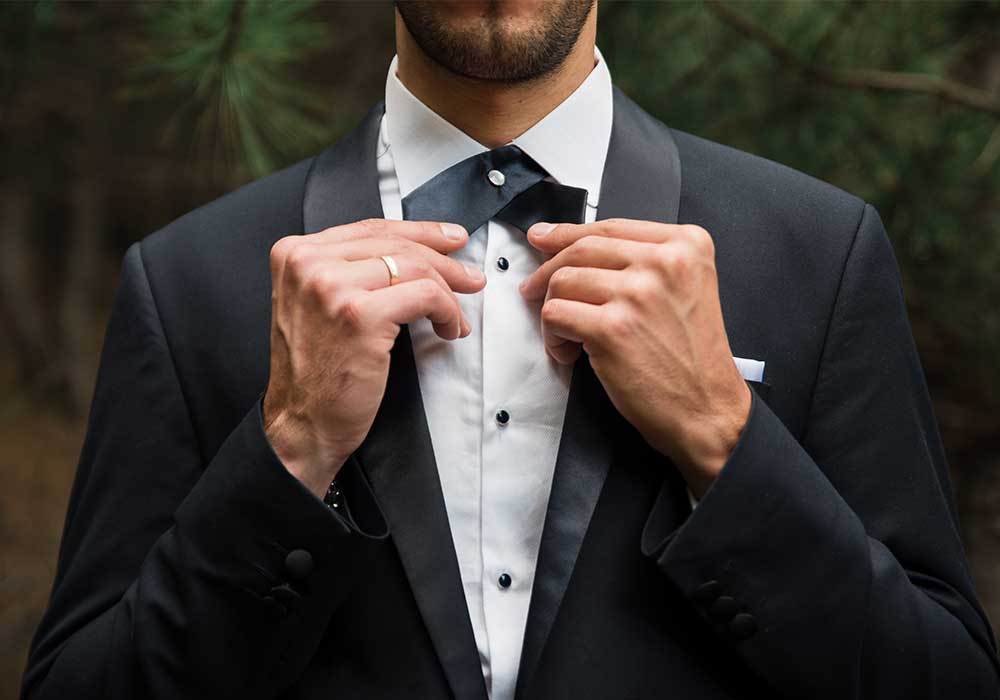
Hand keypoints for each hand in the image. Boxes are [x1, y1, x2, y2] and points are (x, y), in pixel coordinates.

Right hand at [263, 218, 485, 497]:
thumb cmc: (318, 371)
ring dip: (448, 293)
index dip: (419, 231)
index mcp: (295, 254)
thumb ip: (350, 271)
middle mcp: (308, 263)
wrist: (302, 422)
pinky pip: (425, 296)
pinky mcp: (358, 315)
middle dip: (444, 260)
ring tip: (457, 316)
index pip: (370, 228)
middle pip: (395, 244)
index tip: (450, 239)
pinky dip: (448, 312)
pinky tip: (450, 329)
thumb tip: (414, 249)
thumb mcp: (319, 304)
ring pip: (415, 267)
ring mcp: (331, 287)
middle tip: (471, 277)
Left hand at [518, 219, 750, 497]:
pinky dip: (553, 335)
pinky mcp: (613, 328)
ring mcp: (638, 293)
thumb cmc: (692, 358)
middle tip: (532, 289)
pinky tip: (569, 352)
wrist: (707, 408)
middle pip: (581, 250)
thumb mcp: (684, 289)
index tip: (543, 237)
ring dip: (552, 311)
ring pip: (562, 281)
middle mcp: (664, 262)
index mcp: (686, 245)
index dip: (567, 232)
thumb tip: (572, 246)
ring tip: (567, 337)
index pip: (610, 227)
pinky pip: (556, 314)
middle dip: (547, 271)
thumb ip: (642, 262)